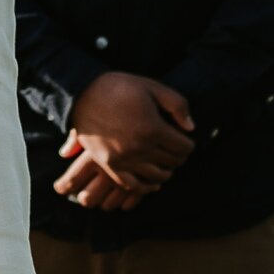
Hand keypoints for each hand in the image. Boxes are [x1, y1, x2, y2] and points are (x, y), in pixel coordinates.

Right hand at [54, 71, 193, 206]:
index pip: (184, 147)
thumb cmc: (119, 87)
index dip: (188, 144)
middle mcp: (139, 147)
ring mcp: (123, 159)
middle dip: (179, 156)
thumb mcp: (152, 86)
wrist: (82, 93)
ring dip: (166, 171)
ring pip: (156, 176)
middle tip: (177, 150)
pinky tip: (152, 183)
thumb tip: (190, 128)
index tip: (185, 139)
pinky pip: (132, 185)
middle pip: (172, 162)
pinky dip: (145, 187)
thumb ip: (177, 105)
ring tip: (167, 164)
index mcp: (153, 128)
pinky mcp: (109, 164)